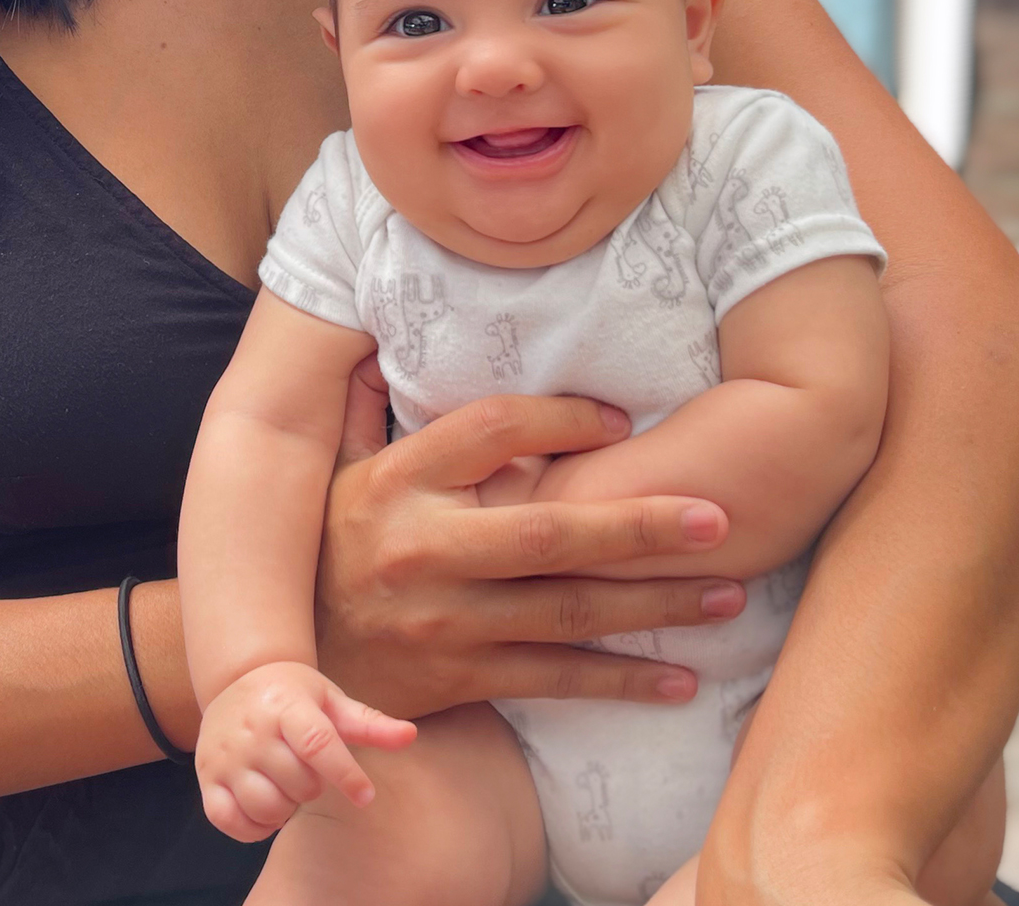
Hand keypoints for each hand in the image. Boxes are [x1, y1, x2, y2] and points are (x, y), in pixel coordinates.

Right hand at [195, 661, 415, 842]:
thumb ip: (369, 722)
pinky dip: (253, 826)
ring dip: (286, 807)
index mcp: (286, 705)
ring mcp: (225, 755)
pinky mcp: (206, 778)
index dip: (346, 774)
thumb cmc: (292, 694)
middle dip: (313, 785)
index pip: (318, 744)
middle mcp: (252, 730)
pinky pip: (231, 821)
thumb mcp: (331, 699)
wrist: (237, 679)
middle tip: (307, 768)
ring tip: (286, 785)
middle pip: (298, 783)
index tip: (366, 795)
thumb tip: (411, 736)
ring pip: (267, 807)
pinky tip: (264, 807)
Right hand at [316, 363, 744, 717]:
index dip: (561, 419)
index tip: (623, 418)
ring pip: (567, 611)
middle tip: (719, 516)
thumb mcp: (334, 467)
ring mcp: (445, 621)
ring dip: (656, 605)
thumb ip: (364, 404)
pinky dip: (620, 680)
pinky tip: (679, 677)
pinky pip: (553, 679)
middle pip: (549, 531)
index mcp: (400, 480)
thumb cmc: (328, 545)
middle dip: (641, 525)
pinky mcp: (460, 678)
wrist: (289, 660)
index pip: (493, 430)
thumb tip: (381, 338)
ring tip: (729, 593)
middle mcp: (425, 549)